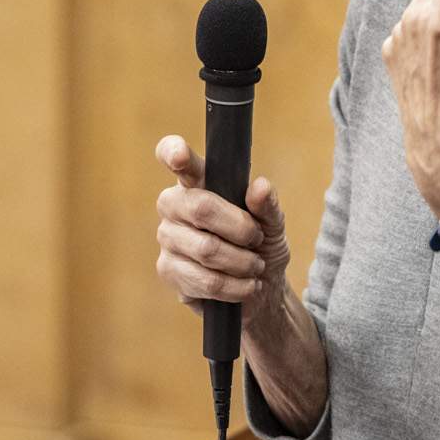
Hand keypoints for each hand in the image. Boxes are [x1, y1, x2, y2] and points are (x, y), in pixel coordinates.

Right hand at [154, 136, 291, 311]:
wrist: (260, 287)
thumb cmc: (261, 244)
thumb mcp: (273, 223)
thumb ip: (267, 205)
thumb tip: (260, 187)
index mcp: (197, 180)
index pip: (175, 157)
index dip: (173, 153)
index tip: (180, 155)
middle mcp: (174, 204)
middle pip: (201, 208)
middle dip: (240, 228)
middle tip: (257, 239)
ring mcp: (167, 237)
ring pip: (207, 249)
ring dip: (242, 262)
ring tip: (255, 266)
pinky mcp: (168, 270)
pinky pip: (205, 280)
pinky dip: (236, 287)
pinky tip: (247, 286)